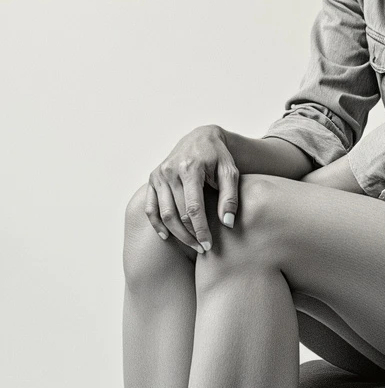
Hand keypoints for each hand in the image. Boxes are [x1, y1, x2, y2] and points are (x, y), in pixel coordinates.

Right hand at [145, 125, 238, 252]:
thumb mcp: (230, 172)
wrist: (201, 138)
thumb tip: (227, 223)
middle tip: (203, 249)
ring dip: (177, 234)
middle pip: (178, 213)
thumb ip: (230, 197)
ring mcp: (158, 175)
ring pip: (164, 214)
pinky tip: (167, 236)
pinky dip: (157, 224)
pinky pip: (150, 207)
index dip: (201, 230)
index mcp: (190, 168)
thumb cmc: (218, 157)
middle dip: (190, 235)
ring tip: (192, 245)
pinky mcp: (152, 179)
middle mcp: (170, 171)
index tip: (208, 246)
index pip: (193, 208)